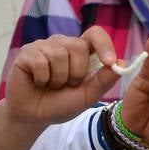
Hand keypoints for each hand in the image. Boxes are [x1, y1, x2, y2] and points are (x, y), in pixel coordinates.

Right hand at [4, 26, 122, 125]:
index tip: (109, 62)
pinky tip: (38, 82)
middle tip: (67, 85)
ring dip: (58, 78)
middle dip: (76, 72)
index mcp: (80, 51)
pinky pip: (40, 62)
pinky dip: (43, 79)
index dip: (104, 44)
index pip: (95, 34)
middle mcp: (62, 44)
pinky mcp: (26, 53)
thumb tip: (122, 63)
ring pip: (59, 55)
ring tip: (52, 85)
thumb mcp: (88, 95)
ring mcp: (43, 46)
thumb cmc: (62, 103)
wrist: (35, 115)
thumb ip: (105, 80)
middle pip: (78, 46)